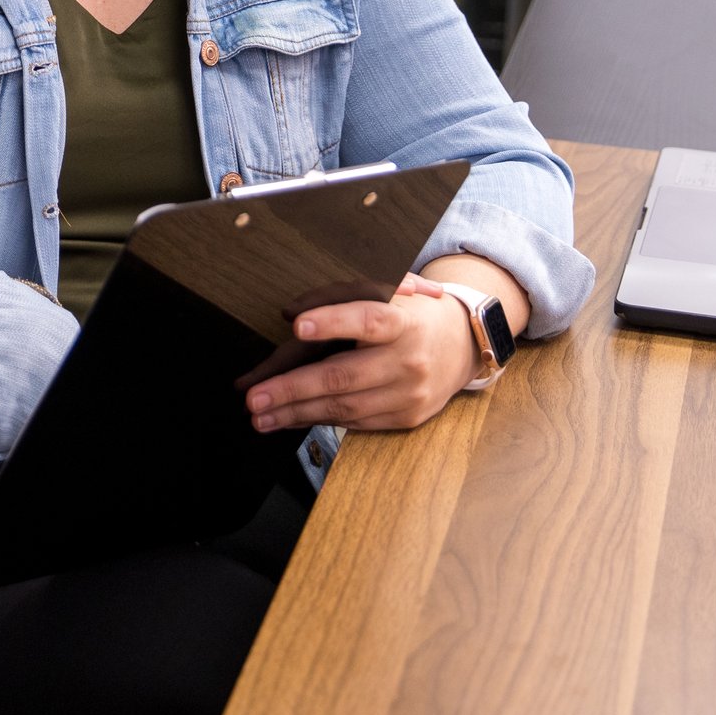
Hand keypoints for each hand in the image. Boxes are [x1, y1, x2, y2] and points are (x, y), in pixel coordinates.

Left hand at [246, 261, 496, 432]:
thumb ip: (334, 297)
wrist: (462, 347)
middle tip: (253, 398)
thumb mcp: (382, 291)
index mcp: (402, 320)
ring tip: (260, 416)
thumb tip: (287, 314)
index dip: (333, 321)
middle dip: (293, 389)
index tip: (297, 326)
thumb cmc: (410, 315)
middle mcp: (407, 359)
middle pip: (344, 376)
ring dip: (296, 413)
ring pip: (344, 407)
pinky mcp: (405, 417)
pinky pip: (355, 422)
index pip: (368, 319)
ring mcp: (408, 393)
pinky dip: (318, 420)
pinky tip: (290, 419)